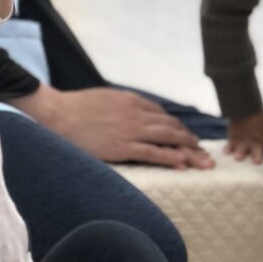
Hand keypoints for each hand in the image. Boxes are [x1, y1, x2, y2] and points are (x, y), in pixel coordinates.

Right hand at [20, 85, 214, 168]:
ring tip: (201, 160)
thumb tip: (131, 111)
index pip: (162, 115)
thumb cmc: (76, 107)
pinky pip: (152, 152)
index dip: (177, 128)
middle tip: (204, 152)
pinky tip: (182, 164)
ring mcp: (130, 130)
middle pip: (171, 127)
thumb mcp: (105, 98)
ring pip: (168, 139)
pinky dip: (169, 157)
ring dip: (187, 150)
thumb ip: (122, 104)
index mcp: (132, 101)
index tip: (187, 138)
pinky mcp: (121, 146)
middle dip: (190, 140)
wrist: (58, 113)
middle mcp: (136, 114)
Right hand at [225, 111, 262, 163]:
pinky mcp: (233, 139)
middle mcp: (255, 143)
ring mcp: (243, 142)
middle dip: (257, 158)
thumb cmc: (259, 114)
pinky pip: (229, 147)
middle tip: (257, 161)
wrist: (245, 108)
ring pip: (241, 153)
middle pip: (257, 156)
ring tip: (238, 157)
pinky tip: (226, 152)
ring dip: (240, 155)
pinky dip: (227, 149)